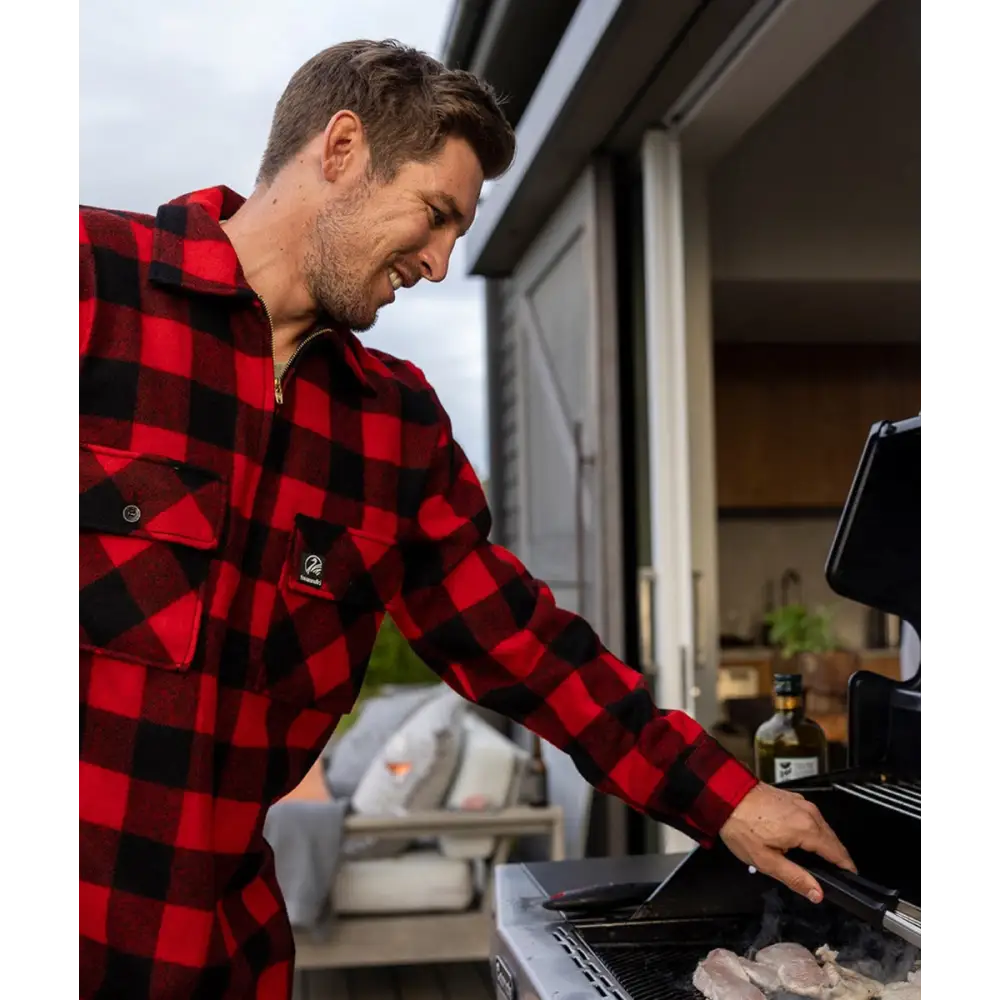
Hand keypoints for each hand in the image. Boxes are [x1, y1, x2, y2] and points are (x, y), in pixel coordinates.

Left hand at [719, 782, 855, 902]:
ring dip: (824, 843)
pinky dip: (813, 830)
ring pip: (822, 827)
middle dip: (836, 857)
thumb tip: (817, 893)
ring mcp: (801, 803)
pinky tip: (803, 841)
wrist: (725, 795)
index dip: (846, 868)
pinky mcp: (792, 798)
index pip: (837, 852)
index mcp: (807, 829)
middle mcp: (809, 813)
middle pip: (832, 840)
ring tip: (819, 861)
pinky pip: (811, 817)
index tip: (850, 878)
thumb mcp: (766, 860)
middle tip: (834, 875)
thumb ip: (795, 878)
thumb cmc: (741, 827)